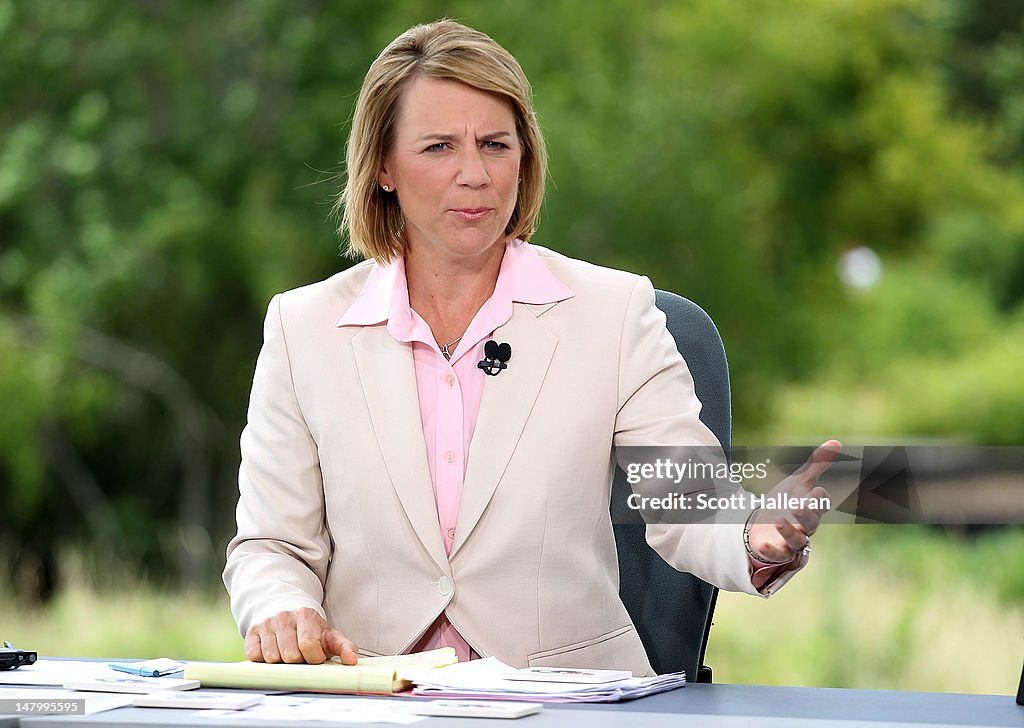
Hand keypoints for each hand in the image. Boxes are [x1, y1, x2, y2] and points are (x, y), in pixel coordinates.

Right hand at [244, 607, 358, 664]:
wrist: (283, 609)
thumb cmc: (308, 628)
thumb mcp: (328, 634)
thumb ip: (344, 646)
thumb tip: (352, 661)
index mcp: (305, 615)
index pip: (308, 645)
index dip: (313, 657)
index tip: (315, 656)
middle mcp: (283, 617)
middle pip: (289, 655)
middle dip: (297, 661)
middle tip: (300, 655)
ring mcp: (265, 624)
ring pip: (271, 658)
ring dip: (280, 662)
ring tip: (287, 653)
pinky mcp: (250, 633)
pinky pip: (254, 657)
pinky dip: (263, 661)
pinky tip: (272, 652)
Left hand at [746, 440, 840, 563]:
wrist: (762, 523)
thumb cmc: (786, 502)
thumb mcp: (798, 482)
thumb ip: (816, 465)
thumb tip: (836, 443)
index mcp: (812, 509)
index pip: (821, 505)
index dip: (818, 499)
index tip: (814, 490)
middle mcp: (805, 527)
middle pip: (811, 523)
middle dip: (806, 514)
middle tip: (798, 505)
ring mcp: (791, 540)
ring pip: (797, 541)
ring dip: (789, 532)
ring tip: (779, 520)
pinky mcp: (776, 551)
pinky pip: (777, 555)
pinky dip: (771, 549)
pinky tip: (762, 542)